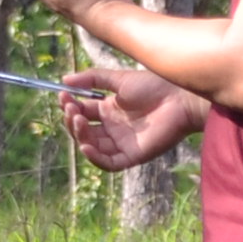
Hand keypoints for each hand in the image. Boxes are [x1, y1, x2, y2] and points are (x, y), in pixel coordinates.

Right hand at [58, 66, 201, 171]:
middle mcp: (113, 128)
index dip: (70, 106)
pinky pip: (109, 163)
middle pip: (84, 131)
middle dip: (72, 121)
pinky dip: (95, 158)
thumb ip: (91, 78)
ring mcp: (122, 142)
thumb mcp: (118, 79)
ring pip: (92, 147)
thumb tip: (63, 81)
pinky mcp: (132, 155)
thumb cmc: (153, 85)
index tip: (63, 96)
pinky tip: (85, 146)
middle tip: (71, 109)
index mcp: (109, 110)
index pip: (82, 112)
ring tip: (78, 120)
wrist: (179, 97)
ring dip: (80, 136)